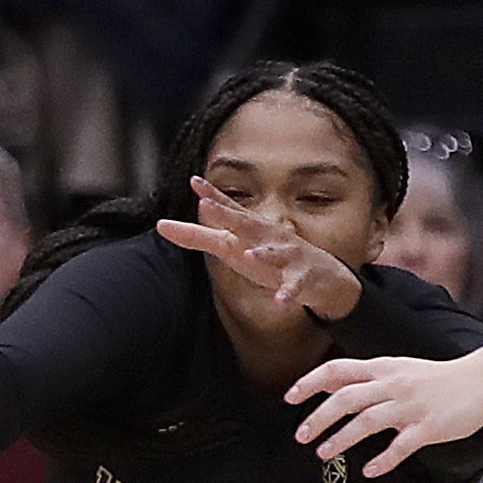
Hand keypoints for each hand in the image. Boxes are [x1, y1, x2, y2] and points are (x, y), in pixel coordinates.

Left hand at [157, 174, 360, 317]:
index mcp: (250, 228)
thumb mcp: (233, 245)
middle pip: (245, 224)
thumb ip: (201, 236)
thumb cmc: (270, 256)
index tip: (194, 181)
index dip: (212, 195)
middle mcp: (267, 236)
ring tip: (248, 255)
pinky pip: (292, 287)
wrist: (321, 275)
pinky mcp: (300, 278)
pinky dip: (287, 293)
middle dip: (227, 215)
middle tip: (207, 205)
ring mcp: (285, 256)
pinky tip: (280, 301)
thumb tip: (161, 226)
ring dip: (261, 254)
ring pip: (272, 254)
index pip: (229, 209)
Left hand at [287, 344, 482, 476]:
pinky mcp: (429, 428)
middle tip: (300, 436)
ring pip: (367, 422)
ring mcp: (411, 406)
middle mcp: (393, 385)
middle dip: (318, 418)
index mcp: (382, 368)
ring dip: (341, 439)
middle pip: (346, 399)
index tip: (288, 398)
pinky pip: (401, 446)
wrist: (481, 380)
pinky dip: (383, 460)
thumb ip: (363, 377)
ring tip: (323, 454)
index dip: (309, 383)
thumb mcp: (396, 368)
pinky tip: (369, 472)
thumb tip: (325, 383)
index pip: (337, 370)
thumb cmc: (435, 377)